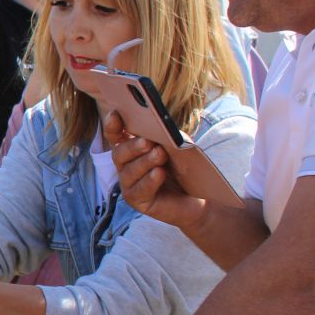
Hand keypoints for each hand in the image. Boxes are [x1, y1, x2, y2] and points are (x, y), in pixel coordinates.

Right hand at [105, 111, 206, 230]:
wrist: (201, 196)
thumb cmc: (186, 168)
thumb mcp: (177, 147)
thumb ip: (166, 137)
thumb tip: (159, 130)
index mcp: (132, 149)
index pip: (116, 136)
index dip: (112, 125)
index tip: (116, 113)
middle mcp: (126, 166)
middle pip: (119, 154)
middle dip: (132, 147)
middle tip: (147, 142)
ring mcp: (129, 184)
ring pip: (129, 172)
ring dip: (144, 162)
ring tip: (160, 155)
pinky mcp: (138, 201)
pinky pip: (139, 190)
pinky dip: (149, 180)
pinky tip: (159, 173)